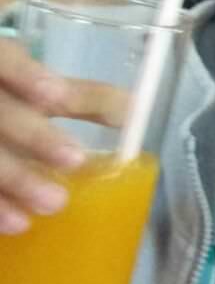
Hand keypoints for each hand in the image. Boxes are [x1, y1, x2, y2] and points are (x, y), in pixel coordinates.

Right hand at [0, 37, 127, 233]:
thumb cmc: (8, 98)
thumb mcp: (34, 86)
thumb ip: (81, 96)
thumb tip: (134, 111)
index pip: (3, 60)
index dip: (24, 74)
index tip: (56, 96)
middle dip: (32, 135)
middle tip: (73, 159)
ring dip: (14, 178)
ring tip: (53, 203)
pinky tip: (14, 223)